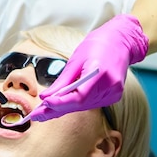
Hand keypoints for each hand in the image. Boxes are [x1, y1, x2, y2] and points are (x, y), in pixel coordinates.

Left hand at [29, 14, 147, 121]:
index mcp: (100, 73)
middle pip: (80, 104)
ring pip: (84, 106)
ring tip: (43, 113)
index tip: (44, 104)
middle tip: (36, 115)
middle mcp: (110, 86)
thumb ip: (61, 81)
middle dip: (56, 110)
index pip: (79, 96)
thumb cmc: (97, 46)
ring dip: (63, 109)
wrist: (120, 41)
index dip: (61, 102)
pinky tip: (60, 107)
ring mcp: (114, 93)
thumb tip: (45, 97)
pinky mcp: (114, 96)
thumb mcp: (75, 60)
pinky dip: (75, 104)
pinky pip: (90, 103)